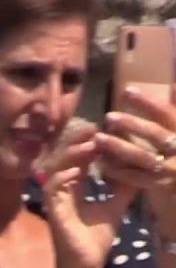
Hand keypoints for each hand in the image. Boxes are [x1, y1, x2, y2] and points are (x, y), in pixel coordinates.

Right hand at [42, 124, 136, 267]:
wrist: (87, 264)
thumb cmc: (96, 238)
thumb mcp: (115, 206)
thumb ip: (122, 188)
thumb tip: (140, 169)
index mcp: (74, 186)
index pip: (79, 158)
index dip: (89, 142)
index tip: (104, 129)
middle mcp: (62, 187)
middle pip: (65, 156)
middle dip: (77, 140)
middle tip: (94, 127)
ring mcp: (54, 197)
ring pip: (57, 166)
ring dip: (72, 154)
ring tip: (89, 143)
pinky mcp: (51, 208)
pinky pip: (52, 185)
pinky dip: (64, 174)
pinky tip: (78, 168)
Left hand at [98, 86, 175, 234]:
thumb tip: (173, 81)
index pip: (168, 114)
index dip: (148, 102)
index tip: (127, 90)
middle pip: (155, 134)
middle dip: (131, 125)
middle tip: (108, 116)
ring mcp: (171, 170)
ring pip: (143, 157)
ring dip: (119, 147)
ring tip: (98, 138)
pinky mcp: (160, 186)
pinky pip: (136, 177)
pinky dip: (118, 170)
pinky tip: (101, 162)